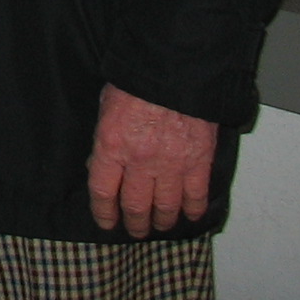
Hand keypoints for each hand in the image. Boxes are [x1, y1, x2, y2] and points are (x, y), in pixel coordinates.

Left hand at [86, 85, 217, 236]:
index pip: (103, 192)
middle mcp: (141, 160)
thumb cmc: (137, 81)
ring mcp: (172, 163)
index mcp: (112, 145)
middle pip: (136, 206)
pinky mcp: (199, 161)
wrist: (175, 68)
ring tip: (160, 226)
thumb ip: (105, 140)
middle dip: (135, 223)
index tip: (106, 221)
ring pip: (167, 207)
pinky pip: (197, 195)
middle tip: (135, 230)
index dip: (104, 212)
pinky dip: (193, 210)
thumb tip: (101, 166)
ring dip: (163, 221)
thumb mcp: (106, 107)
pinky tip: (189, 215)